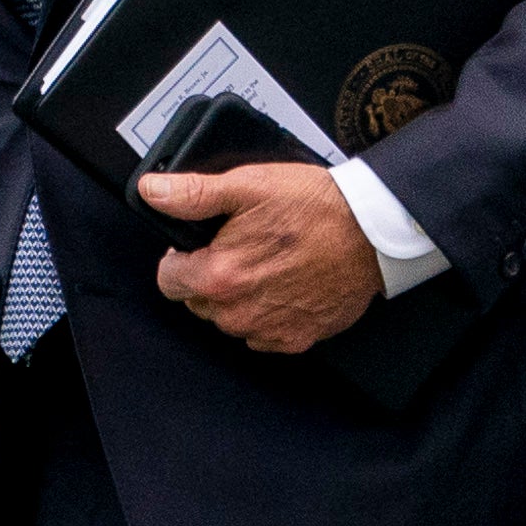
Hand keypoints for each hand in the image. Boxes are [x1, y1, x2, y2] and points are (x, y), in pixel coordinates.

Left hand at [140, 163, 381, 353]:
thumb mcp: (249, 185)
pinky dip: (269, 312)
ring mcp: (267, 330)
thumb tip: (153, 192)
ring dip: (239, 296)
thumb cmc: (317, 207)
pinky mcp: (295, 339)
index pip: (168, 280)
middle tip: (242, 246)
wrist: (373, 232)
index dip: (181, 258)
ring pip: (230, 318)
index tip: (202, 245)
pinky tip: (287, 283)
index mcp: (219, 276)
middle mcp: (239, 312)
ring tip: (269, 262)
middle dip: (210, 276)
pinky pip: (263, 332)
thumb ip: (193, 194)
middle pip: (199, 301)